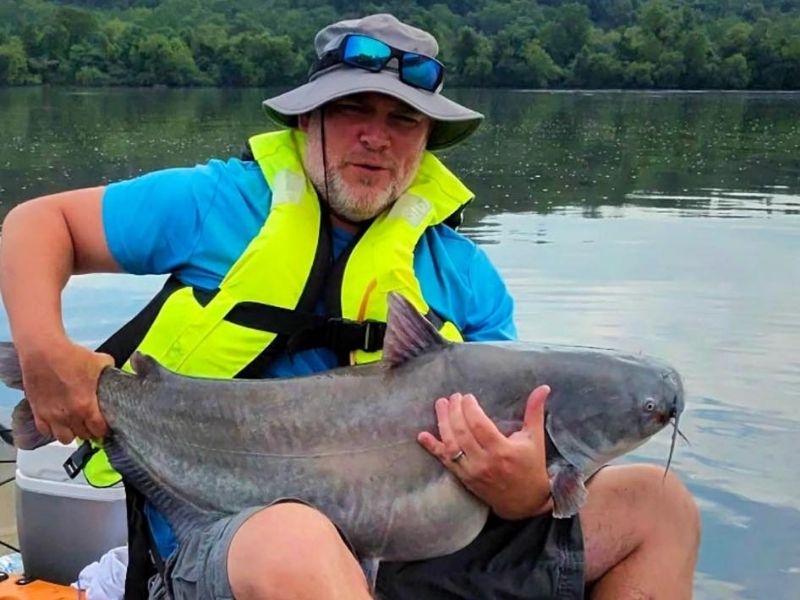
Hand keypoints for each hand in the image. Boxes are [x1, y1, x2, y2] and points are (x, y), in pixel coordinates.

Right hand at [18, 338, 113, 443]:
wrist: (43, 352)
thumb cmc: (69, 356)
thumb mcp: (100, 361)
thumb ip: (110, 371)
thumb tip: (114, 374)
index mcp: (86, 405)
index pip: (99, 430)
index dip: (104, 429)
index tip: (105, 426)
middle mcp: (69, 415)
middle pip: (84, 435)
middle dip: (90, 431)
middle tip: (91, 424)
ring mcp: (52, 415)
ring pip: (65, 438)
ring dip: (72, 433)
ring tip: (75, 424)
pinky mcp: (38, 412)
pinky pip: (46, 432)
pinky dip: (52, 430)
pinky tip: (58, 421)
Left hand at [418, 385, 551, 518]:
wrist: (525, 503)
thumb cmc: (531, 467)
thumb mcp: (535, 438)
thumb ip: (534, 411)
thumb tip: (543, 388)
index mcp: (502, 450)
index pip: (479, 425)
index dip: (470, 408)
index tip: (467, 396)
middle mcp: (484, 462)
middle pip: (462, 432)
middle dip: (455, 411)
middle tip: (453, 397)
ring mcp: (472, 472)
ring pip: (451, 445)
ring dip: (443, 423)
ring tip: (440, 405)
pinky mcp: (464, 479)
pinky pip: (445, 462)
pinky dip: (433, 448)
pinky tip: (422, 436)